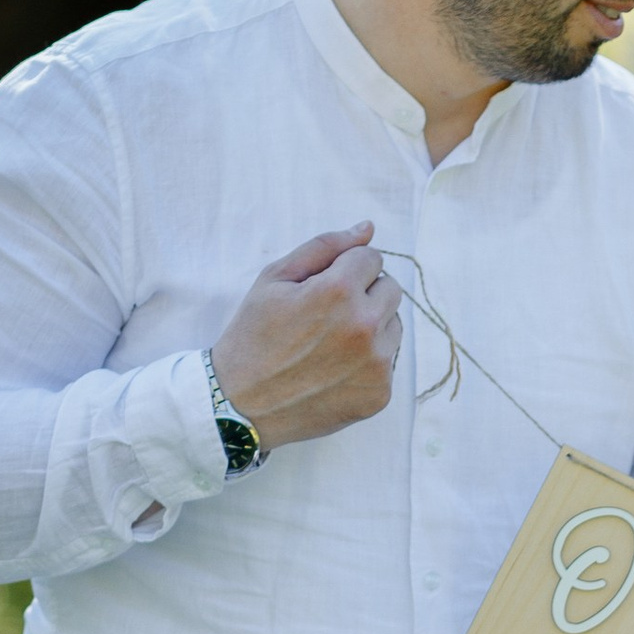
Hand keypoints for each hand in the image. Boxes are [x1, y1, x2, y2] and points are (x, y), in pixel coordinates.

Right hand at [209, 225, 402, 450]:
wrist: (239, 406)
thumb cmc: (253, 337)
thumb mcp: (274, 279)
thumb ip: (324, 247)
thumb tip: (368, 228)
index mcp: (338, 290)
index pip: (371, 258)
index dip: (345, 269)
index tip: (322, 289)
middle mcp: (364, 326)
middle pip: (390, 288)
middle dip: (363, 294)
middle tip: (326, 315)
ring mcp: (375, 363)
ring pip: (394, 324)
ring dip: (371, 326)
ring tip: (329, 343)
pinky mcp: (380, 393)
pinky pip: (388, 360)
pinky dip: (367, 361)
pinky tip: (334, 370)